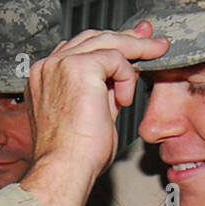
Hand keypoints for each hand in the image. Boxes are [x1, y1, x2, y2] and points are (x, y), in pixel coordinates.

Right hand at [20, 23, 167, 205]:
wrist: (66, 168)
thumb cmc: (75, 154)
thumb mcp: (93, 115)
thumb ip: (105, 91)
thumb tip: (124, 75)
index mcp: (46, 79)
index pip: (80, 50)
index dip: (108, 46)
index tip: (133, 45)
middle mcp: (48, 67)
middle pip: (92, 39)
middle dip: (126, 37)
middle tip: (152, 41)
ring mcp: (60, 65)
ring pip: (106, 41)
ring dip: (136, 49)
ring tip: (158, 53)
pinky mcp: (78, 68)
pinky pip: (115, 58)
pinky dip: (127, 78)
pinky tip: (124, 100)